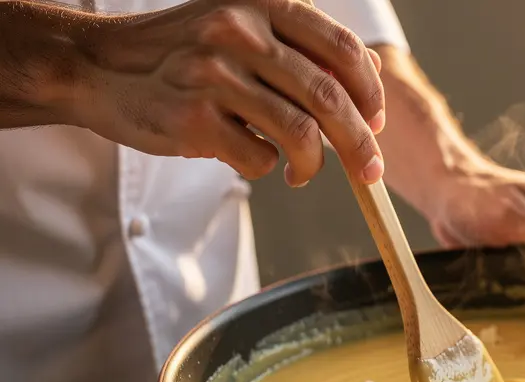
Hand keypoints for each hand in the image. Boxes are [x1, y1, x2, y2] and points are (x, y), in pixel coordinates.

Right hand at [70, 0, 384, 184]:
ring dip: (312, 166)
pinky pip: (259, 159)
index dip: (371, 94)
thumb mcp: (243, 25)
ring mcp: (215, 75)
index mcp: (262, 3)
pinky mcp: (194, 120)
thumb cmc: (184, 52)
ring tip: (301, 172)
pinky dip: (266, 168)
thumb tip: (375, 72)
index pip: (344, 50)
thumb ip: (304, 45)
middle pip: (331, 100)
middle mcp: (240, 32)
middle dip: (361, 145)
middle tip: (369, 172)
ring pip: (301, 136)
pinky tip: (252, 159)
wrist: (98, 66)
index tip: (377, 123)